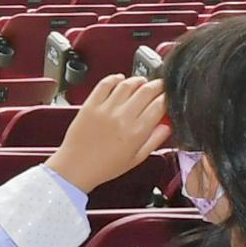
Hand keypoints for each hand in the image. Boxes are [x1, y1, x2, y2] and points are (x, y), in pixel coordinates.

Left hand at [48, 73, 169, 193]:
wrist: (76, 167)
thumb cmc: (104, 166)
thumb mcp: (136, 158)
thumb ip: (155, 140)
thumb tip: (167, 125)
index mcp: (136, 132)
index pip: (159, 105)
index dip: (168, 98)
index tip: (169, 98)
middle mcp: (122, 117)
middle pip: (146, 90)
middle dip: (158, 85)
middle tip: (160, 86)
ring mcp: (105, 109)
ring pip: (127, 84)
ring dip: (138, 80)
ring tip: (142, 82)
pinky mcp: (90, 104)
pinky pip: (105, 84)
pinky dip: (115, 78)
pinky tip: (120, 80)